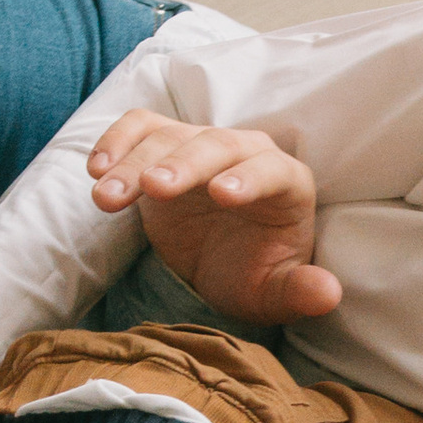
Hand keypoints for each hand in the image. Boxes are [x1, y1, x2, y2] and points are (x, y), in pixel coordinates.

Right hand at [85, 114, 339, 330]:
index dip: (250, 179)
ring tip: (105, 197)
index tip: (221, 195)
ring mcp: (202, 146)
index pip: (273, 170)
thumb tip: (327, 294)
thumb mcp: (275, 293)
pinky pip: (140, 128)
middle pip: (217, 144)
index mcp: (286, 184)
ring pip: (170, 137)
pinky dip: (116, 141)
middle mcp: (247, 154)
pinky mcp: (165, 146)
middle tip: (152, 188)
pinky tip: (95, 170)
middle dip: (184, 164)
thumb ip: (300, 293)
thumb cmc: (254, 273)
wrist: (221, 260)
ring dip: (135, 163)